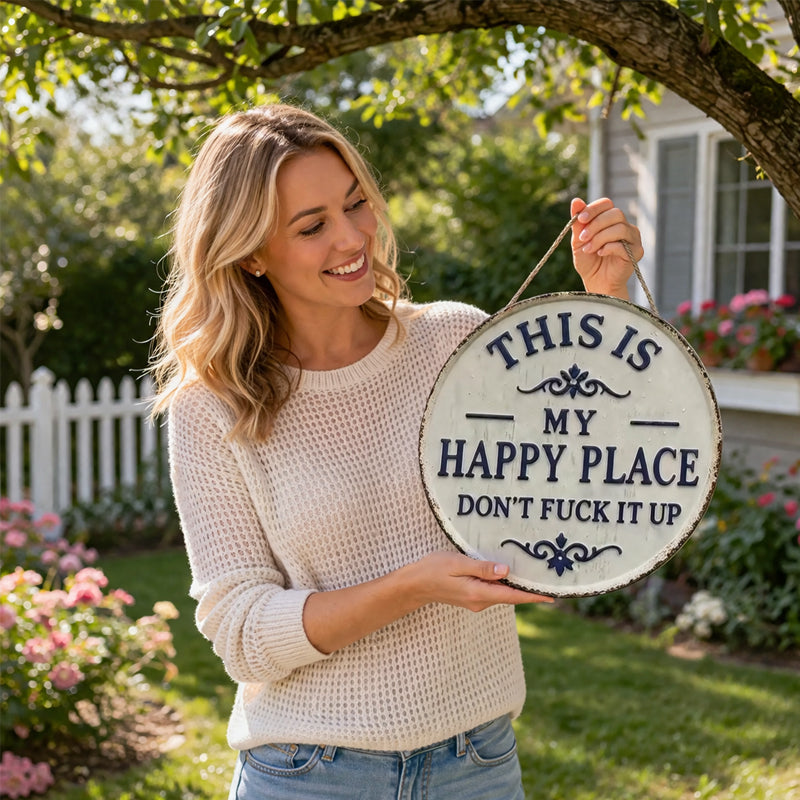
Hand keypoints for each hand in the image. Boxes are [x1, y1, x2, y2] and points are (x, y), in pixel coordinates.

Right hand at [409, 551, 552, 611]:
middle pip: (510, 596)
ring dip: (516, 586)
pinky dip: (504, 585)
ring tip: (533, 575)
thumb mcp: (458, 563)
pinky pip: (493, 592)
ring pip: (502, 593)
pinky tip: (508, 575)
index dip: (533, 596)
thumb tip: (506, 571)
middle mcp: (480, 602)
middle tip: (548, 580)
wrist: (414, 584)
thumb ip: (482, 568)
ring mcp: (476, 602)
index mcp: (478, 594)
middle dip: (528, 590)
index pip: (512, 596)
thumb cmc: (433, 569)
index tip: (552, 597)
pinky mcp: (472, 598)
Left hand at [570, 197, 643, 299]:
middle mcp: (625, 226)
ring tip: (589, 249)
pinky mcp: (637, 252)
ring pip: (620, 228)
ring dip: (600, 238)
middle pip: (616, 214)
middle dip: (596, 225)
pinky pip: (624, 244)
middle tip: (582, 238)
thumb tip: (575, 201)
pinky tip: (600, 253)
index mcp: (611, 220)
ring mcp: (633, 238)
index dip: (594, 209)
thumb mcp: (579, 241)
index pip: (607, 203)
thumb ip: (578, 223)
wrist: (596, 283)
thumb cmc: (588, 261)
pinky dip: (609, 248)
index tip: (581, 219)